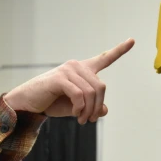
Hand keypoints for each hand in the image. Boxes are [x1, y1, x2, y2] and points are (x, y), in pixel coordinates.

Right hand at [4, 39, 134, 123]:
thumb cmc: (53, 103)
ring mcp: (68, 70)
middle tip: (91, 120)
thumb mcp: (78, 107)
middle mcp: (77, 66)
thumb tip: (105, 109)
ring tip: (83, 120)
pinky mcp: (59, 78)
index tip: (132, 40)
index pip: (105, 58)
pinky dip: (80, 108)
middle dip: (98, 106)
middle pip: (101, 86)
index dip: (120, 50)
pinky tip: (76, 114)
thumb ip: (93, 106)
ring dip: (89, 110)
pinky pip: (80, 95)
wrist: (27, 104)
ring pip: (91, 92)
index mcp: (83, 69)